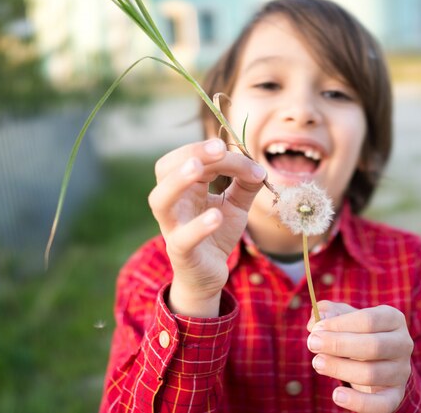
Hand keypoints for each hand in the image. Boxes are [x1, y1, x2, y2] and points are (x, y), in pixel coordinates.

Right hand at [149, 138, 265, 316]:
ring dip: (177, 180)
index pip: (194, 158)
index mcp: (186, 186)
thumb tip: (259, 168)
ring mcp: (172, 226)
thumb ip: (246, 184)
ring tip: (198, 168)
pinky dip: (198, 227)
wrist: (210, 273)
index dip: (219, 154)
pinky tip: (216, 217)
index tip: (251, 162)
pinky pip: (183, 238)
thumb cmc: (217, 233)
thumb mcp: (235, 205)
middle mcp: (173, 202)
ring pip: (160, 199)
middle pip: (166, 168)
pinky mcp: (180, 251)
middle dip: (191, 152)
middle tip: (218, 147)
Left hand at [306, 301, 413, 412]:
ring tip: (317, 363)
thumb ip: (328, 312)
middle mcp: (402, 344)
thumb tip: (315, 323)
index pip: (369, 320)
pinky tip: (336, 395)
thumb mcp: (344, 317)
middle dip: (338, 345)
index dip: (340, 325)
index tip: (316, 330)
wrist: (377, 360)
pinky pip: (382, 404)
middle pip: (373, 346)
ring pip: (372, 373)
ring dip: (340, 369)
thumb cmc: (356, 332)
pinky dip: (359, 402)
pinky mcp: (395, 395)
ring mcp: (401, 371)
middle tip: (312, 344)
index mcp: (392, 319)